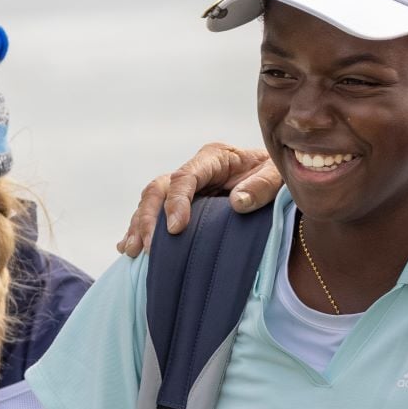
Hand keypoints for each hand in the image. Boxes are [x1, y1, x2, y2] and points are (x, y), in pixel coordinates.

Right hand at [115, 143, 278, 255]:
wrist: (278, 181)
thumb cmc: (279, 176)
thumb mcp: (278, 177)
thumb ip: (261, 187)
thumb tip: (237, 202)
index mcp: (214, 157)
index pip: (185, 177)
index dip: (176, 202)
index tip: (175, 229)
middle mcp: (195, 170)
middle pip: (160, 188)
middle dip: (149, 217)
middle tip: (148, 247)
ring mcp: (186, 187)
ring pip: (151, 201)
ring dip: (139, 225)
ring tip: (132, 251)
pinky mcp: (182, 204)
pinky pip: (155, 214)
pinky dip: (140, 229)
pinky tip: (128, 247)